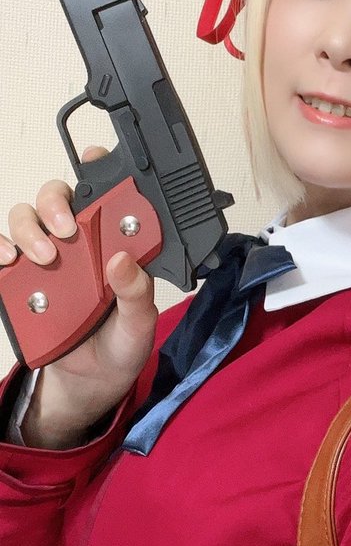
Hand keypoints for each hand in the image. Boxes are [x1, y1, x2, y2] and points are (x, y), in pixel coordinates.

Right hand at [0, 147, 157, 446]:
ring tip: (43, 256)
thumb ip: (138, 294)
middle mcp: (77, 242)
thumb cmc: (121, 345)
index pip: (104, 194)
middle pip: (56, 198)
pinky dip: (0, 250)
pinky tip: (9, 261)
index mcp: (112, 242)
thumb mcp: (141, 324)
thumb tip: (123, 260)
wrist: (91, 384)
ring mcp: (45, 260)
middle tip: (66, 230)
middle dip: (56, 202)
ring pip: (25, 219)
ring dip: (29, 229)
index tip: (97, 161)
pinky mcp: (20, 283)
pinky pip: (1, 254)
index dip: (100, 169)